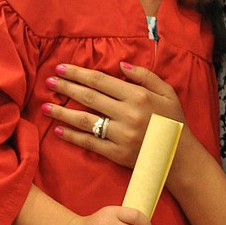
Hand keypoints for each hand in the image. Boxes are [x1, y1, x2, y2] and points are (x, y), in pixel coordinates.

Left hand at [44, 62, 184, 168]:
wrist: (180, 157)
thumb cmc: (173, 122)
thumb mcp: (167, 92)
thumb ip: (145, 76)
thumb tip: (120, 66)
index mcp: (138, 96)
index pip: (100, 81)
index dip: (78, 74)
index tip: (61, 69)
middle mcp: (127, 114)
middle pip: (89, 97)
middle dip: (65, 88)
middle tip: (48, 82)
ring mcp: (121, 135)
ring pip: (85, 120)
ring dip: (62, 112)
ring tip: (45, 106)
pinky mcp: (117, 153)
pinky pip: (90, 143)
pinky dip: (72, 136)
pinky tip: (58, 130)